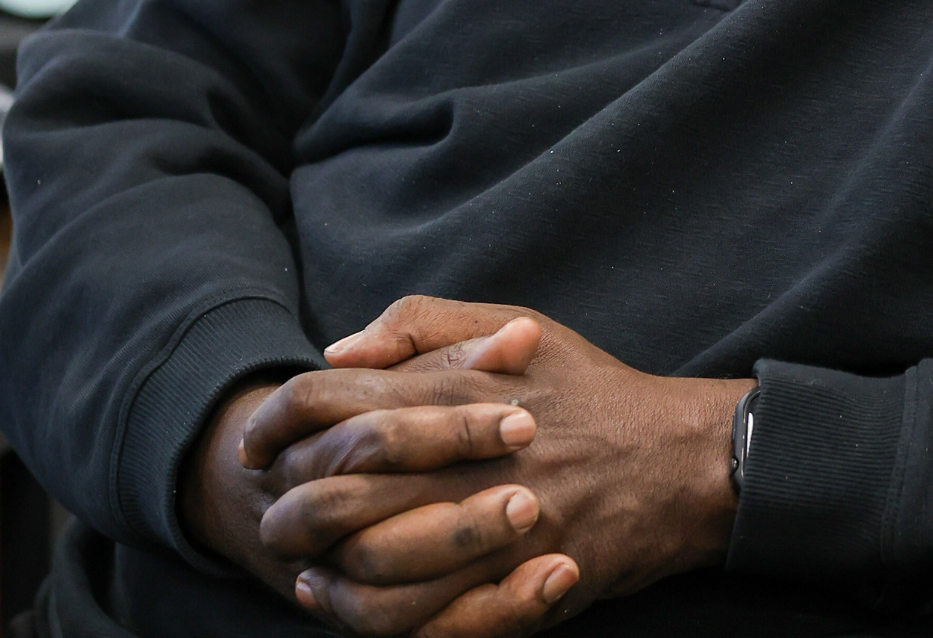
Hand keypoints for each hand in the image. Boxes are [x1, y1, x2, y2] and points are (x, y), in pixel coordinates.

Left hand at [245, 297, 752, 634]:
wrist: (675, 460)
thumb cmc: (590, 389)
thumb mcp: (517, 324)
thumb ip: (423, 324)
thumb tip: (338, 351)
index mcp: (457, 387)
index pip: (330, 401)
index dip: (275, 420)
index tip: (257, 439)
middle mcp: (464, 455)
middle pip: (331, 487)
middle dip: (283, 502)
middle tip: (266, 508)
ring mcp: (487, 525)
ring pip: (362, 563)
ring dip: (317, 567)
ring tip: (298, 564)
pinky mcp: (507, 584)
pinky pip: (414, 617)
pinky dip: (364, 615)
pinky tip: (342, 600)